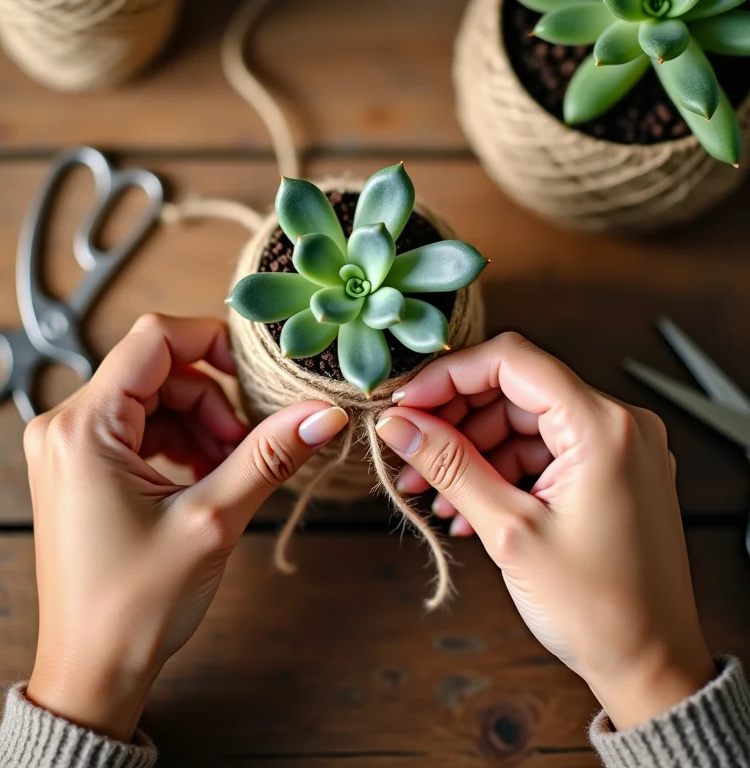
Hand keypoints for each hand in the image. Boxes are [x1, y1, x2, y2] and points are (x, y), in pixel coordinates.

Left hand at [24, 314, 348, 741]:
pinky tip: (206, 478)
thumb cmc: (134, 605)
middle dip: (214, 401)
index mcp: (83, 428)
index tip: (256, 375)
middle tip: (245, 447)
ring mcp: (73, 448)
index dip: (214, 342)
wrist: (93, 671)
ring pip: (156, 399)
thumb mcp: (212, 520)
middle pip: (160, 371)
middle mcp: (67, 427)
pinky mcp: (86, 468)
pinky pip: (144, 429)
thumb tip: (323, 414)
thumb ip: (269, 456)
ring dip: (202, 424)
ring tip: (229, 470)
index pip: (154, 338)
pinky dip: (183, 443)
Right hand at [377, 332, 714, 730]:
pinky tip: (463, 505)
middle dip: (454, 420)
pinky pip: (539, 451)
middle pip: (513, 390)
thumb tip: (398, 425)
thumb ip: (449, 466)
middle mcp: (616, 423)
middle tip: (407, 449)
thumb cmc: (597, 608)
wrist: (649, 664)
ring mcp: (613, 447)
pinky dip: (498, 471)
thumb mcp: (509, 531)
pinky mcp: (605, 470)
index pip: (511, 361)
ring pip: (520, 422)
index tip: (406, 402)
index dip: (449, 375)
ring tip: (429, 490)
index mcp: (603, 426)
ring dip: (470, 452)